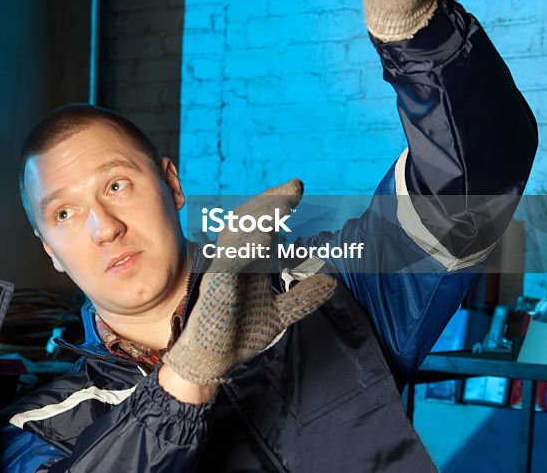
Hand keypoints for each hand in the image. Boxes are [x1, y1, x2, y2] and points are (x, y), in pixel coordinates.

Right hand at [164, 180, 336, 386]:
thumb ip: (303, 296)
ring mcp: (222, 270)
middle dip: (272, 201)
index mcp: (247, 261)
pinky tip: (266, 236)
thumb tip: (332, 280)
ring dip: (260, 215)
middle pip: (249, 218)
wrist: (215, 361)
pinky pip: (230, 260)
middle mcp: (233, 259)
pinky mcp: (215, 286)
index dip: (279, 205)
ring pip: (237, 232)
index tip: (299, 188)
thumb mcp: (281, 313)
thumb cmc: (239, 333)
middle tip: (297, 186)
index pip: (262, 223)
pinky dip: (247, 246)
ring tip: (283, 202)